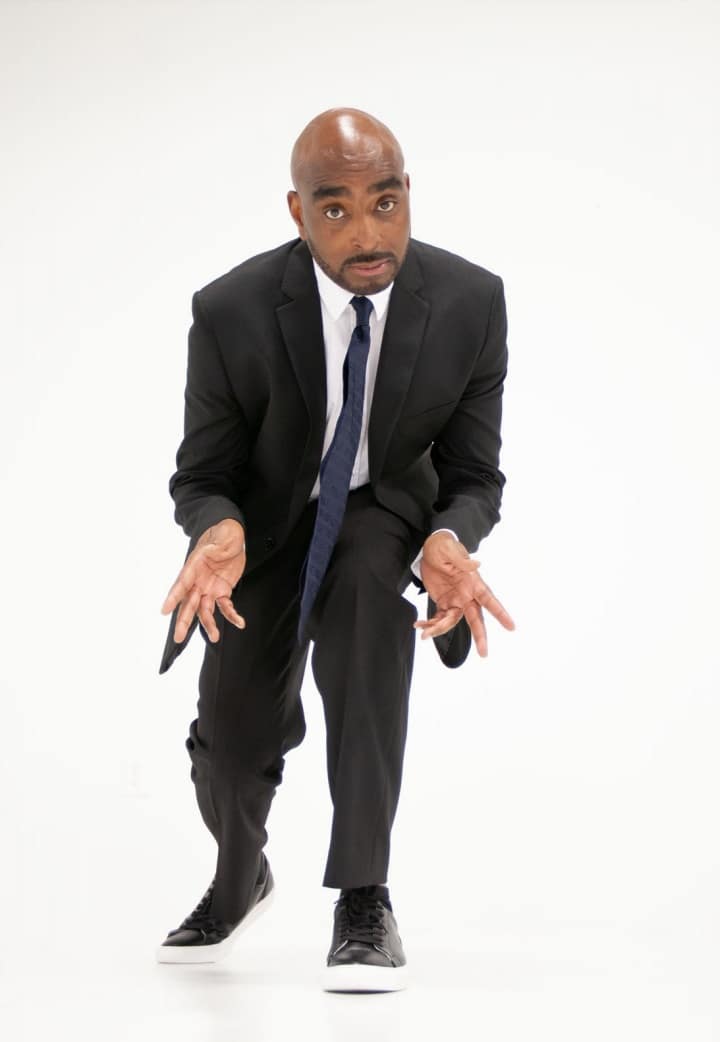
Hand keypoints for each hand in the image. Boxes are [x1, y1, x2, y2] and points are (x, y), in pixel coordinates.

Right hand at [161, 519, 246, 643]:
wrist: (230, 536)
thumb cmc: (220, 534)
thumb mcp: (220, 537)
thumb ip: (216, 546)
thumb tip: (213, 550)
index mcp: (194, 566)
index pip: (182, 583)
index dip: (173, 597)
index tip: (165, 610)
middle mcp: (198, 581)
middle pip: (189, 603)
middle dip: (183, 620)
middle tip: (178, 637)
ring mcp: (209, 588)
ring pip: (205, 610)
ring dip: (208, 624)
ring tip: (214, 636)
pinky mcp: (222, 591)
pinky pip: (225, 607)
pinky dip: (231, 615)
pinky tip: (239, 622)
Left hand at [415, 532, 514, 656]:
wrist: (431, 548)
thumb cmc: (444, 546)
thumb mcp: (451, 550)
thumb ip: (462, 560)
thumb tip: (476, 564)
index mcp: (473, 583)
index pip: (489, 599)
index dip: (500, 613)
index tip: (511, 626)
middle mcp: (467, 595)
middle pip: (476, 619)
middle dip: (480, 636)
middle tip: (484, 653)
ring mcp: (455, 600)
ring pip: (451, 622)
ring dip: (439, 630)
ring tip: (424, 634)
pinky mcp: (443, 602)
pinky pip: (438, 618)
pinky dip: (430, 624)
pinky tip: (419, 626)